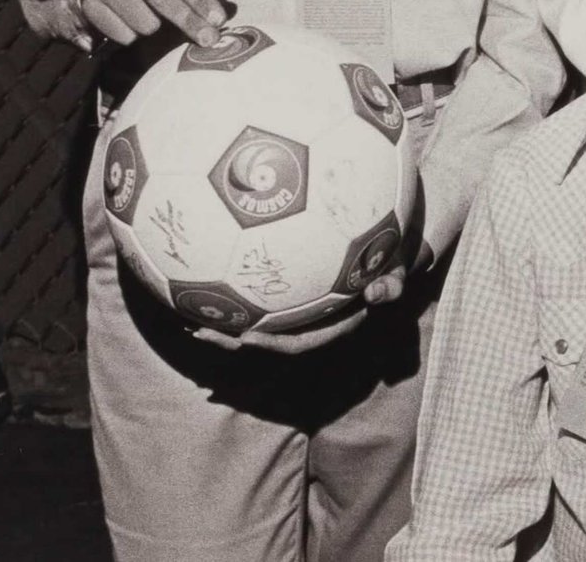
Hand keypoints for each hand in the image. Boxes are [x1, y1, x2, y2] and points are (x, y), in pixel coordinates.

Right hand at [81, 0, 227, 47]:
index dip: (201, 0)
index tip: (218, 20)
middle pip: (165, 1)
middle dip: (191, 23)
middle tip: (209, 39)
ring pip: (146, 24)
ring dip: (155, 27)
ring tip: (151, 15)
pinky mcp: (91, 5)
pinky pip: (125, 35)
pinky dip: (133, 34)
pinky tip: (130, 21)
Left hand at [188, 240, 433, 352]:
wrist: (389, 242)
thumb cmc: (392, 253)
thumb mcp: (400, 265)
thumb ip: (394, 281)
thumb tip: (380, 294)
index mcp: (331, 323)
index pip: (299, 341)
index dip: (270, 343)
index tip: (244, 337)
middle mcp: (309, 319)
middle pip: (266, 334)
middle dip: (231, 336)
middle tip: (199, 328)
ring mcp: (297, 306)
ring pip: (256, 316)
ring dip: (223, 316)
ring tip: (186, 308)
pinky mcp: (289, 289)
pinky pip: (257, 291)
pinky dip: (231, 285)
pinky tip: (201, 268)